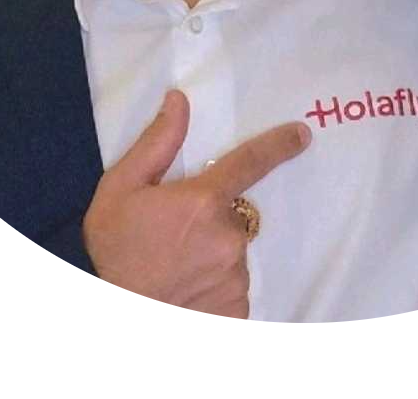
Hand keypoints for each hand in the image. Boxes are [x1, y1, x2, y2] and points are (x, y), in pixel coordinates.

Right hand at [82, 89, 311, 316]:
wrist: (118, 317)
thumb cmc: (116, 252)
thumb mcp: (119, 190)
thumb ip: (156, 143)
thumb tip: (179, 101)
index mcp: (203, 200)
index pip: (251, 162)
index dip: (278, 145)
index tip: (301, 134)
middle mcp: (229, 235)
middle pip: (233, 214)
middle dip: (211, 218)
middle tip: (176, 237)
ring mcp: (237, 276)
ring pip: (233, 251)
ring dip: (213, 253)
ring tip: (178, 268)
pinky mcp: (239, 308)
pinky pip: (234, 285)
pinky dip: (216, 286)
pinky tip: (190, 291)